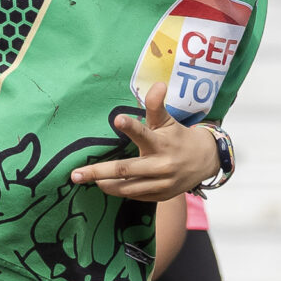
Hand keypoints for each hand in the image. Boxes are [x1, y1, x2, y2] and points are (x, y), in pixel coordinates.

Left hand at [70, 84, 222, 199]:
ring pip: (128, 188)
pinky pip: (136, 196)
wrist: (205, 161)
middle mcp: (162, 165)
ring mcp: (162, 184)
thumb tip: (158, 84)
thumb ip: (157, 105)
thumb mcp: (168, 120)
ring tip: (88, 179)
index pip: (144, 133)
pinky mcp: (162, 196)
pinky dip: (120, 191)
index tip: (117, 119)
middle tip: (75, 174)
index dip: (131, 127)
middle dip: (98, 172)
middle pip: (125, 170)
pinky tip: (106, 185)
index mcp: (162, 143)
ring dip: (105, 185)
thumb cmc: (178, 137)